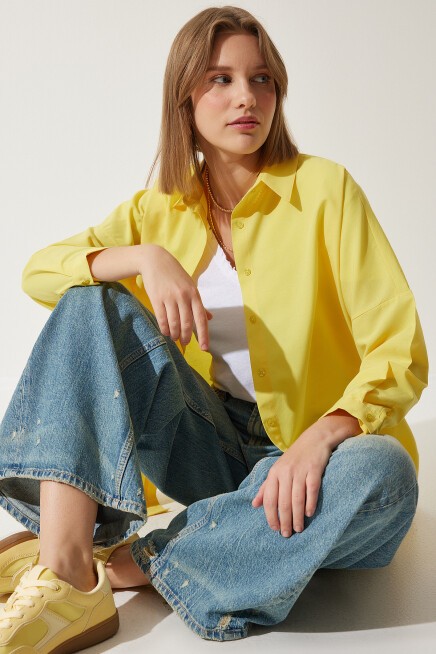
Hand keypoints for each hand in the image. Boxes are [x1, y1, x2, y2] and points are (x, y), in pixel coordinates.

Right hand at [138, 244, 212, 349]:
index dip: (204, 335)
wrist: (155, 260)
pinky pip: (162, 319)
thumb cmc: (175, 275)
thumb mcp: (190, 286)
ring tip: (174, 338)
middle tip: (184, 343)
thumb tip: (209, 318)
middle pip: (187, 324)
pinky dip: (164, 328)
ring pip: (174, 323)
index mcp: (194, 294)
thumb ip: (199, 304)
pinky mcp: (157, 298)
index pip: (201, 319)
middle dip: (186, 337)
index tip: (205, 348)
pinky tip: (165, 332)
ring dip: (174, 334)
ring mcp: (170, 298)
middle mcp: (184, 297)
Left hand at [251, 412, 360, 536]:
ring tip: (299, 529)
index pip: (270, 499)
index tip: (275, 529)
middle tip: (287, 534)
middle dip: (285, 520)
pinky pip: (312, 490)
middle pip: (283, 502)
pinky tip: (309, 514)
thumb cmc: (294, 458)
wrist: (314, 439)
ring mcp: (300, 471)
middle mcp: (285, 472)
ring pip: (297, 499)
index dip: (271, 516)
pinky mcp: (314, 470)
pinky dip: (310, 503)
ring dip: (297, 517)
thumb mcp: (277, 470)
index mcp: (274, 474)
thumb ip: (266, 488)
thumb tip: (254, 505)